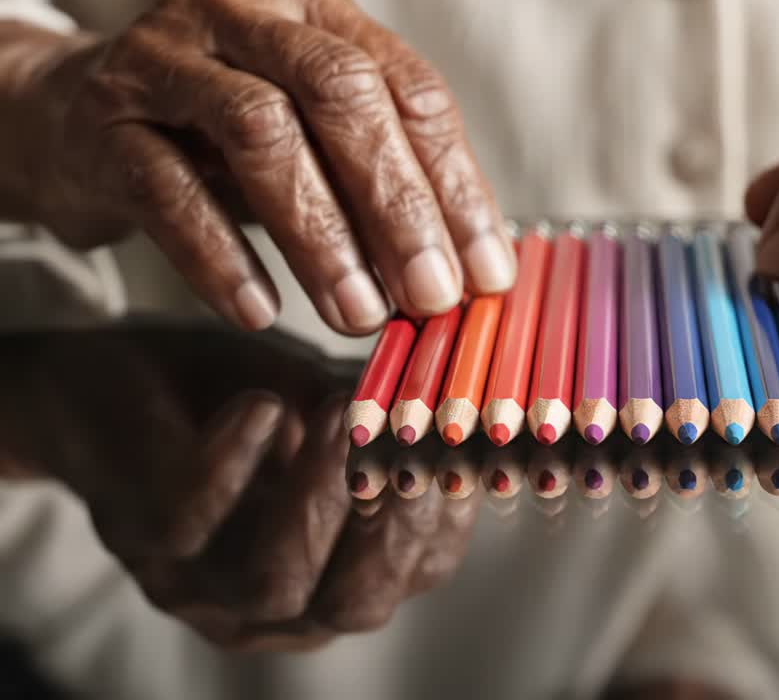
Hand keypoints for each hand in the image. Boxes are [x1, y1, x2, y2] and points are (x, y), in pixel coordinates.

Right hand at [0, 0, 514, 334]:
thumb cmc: (222, 135)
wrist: (76, 116)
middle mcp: (246, 13)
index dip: (457, 184)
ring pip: (259, 133)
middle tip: (430, 294)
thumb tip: (476, 267)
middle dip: (397, 205)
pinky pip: (166, 189)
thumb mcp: (317, 138)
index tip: (486, 270)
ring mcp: (168, 57)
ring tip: (357, 313)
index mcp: (319, 9)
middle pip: (341, 94)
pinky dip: (221, 256)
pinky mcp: (105, 118)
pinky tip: (261, 309)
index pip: (410, 89)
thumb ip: (391, 181)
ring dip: (320, 236)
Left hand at [0, 326, 475, 649]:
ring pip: (274, 581)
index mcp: (335, 568)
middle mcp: (273, 598)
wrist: (103, 385)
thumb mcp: (324, 402)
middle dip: (392, 529)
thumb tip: (463, 386)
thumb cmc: (230, 397)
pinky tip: (263, 409)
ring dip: (318, 497)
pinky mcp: (139, 533)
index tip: (461, 447)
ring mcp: (199, 577)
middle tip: (408, 449)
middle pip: (353, 606)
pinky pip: (194, 518)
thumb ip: (383, 414)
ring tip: (338, 417)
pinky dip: (236, 462)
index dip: (447, 516)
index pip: (415, 572)